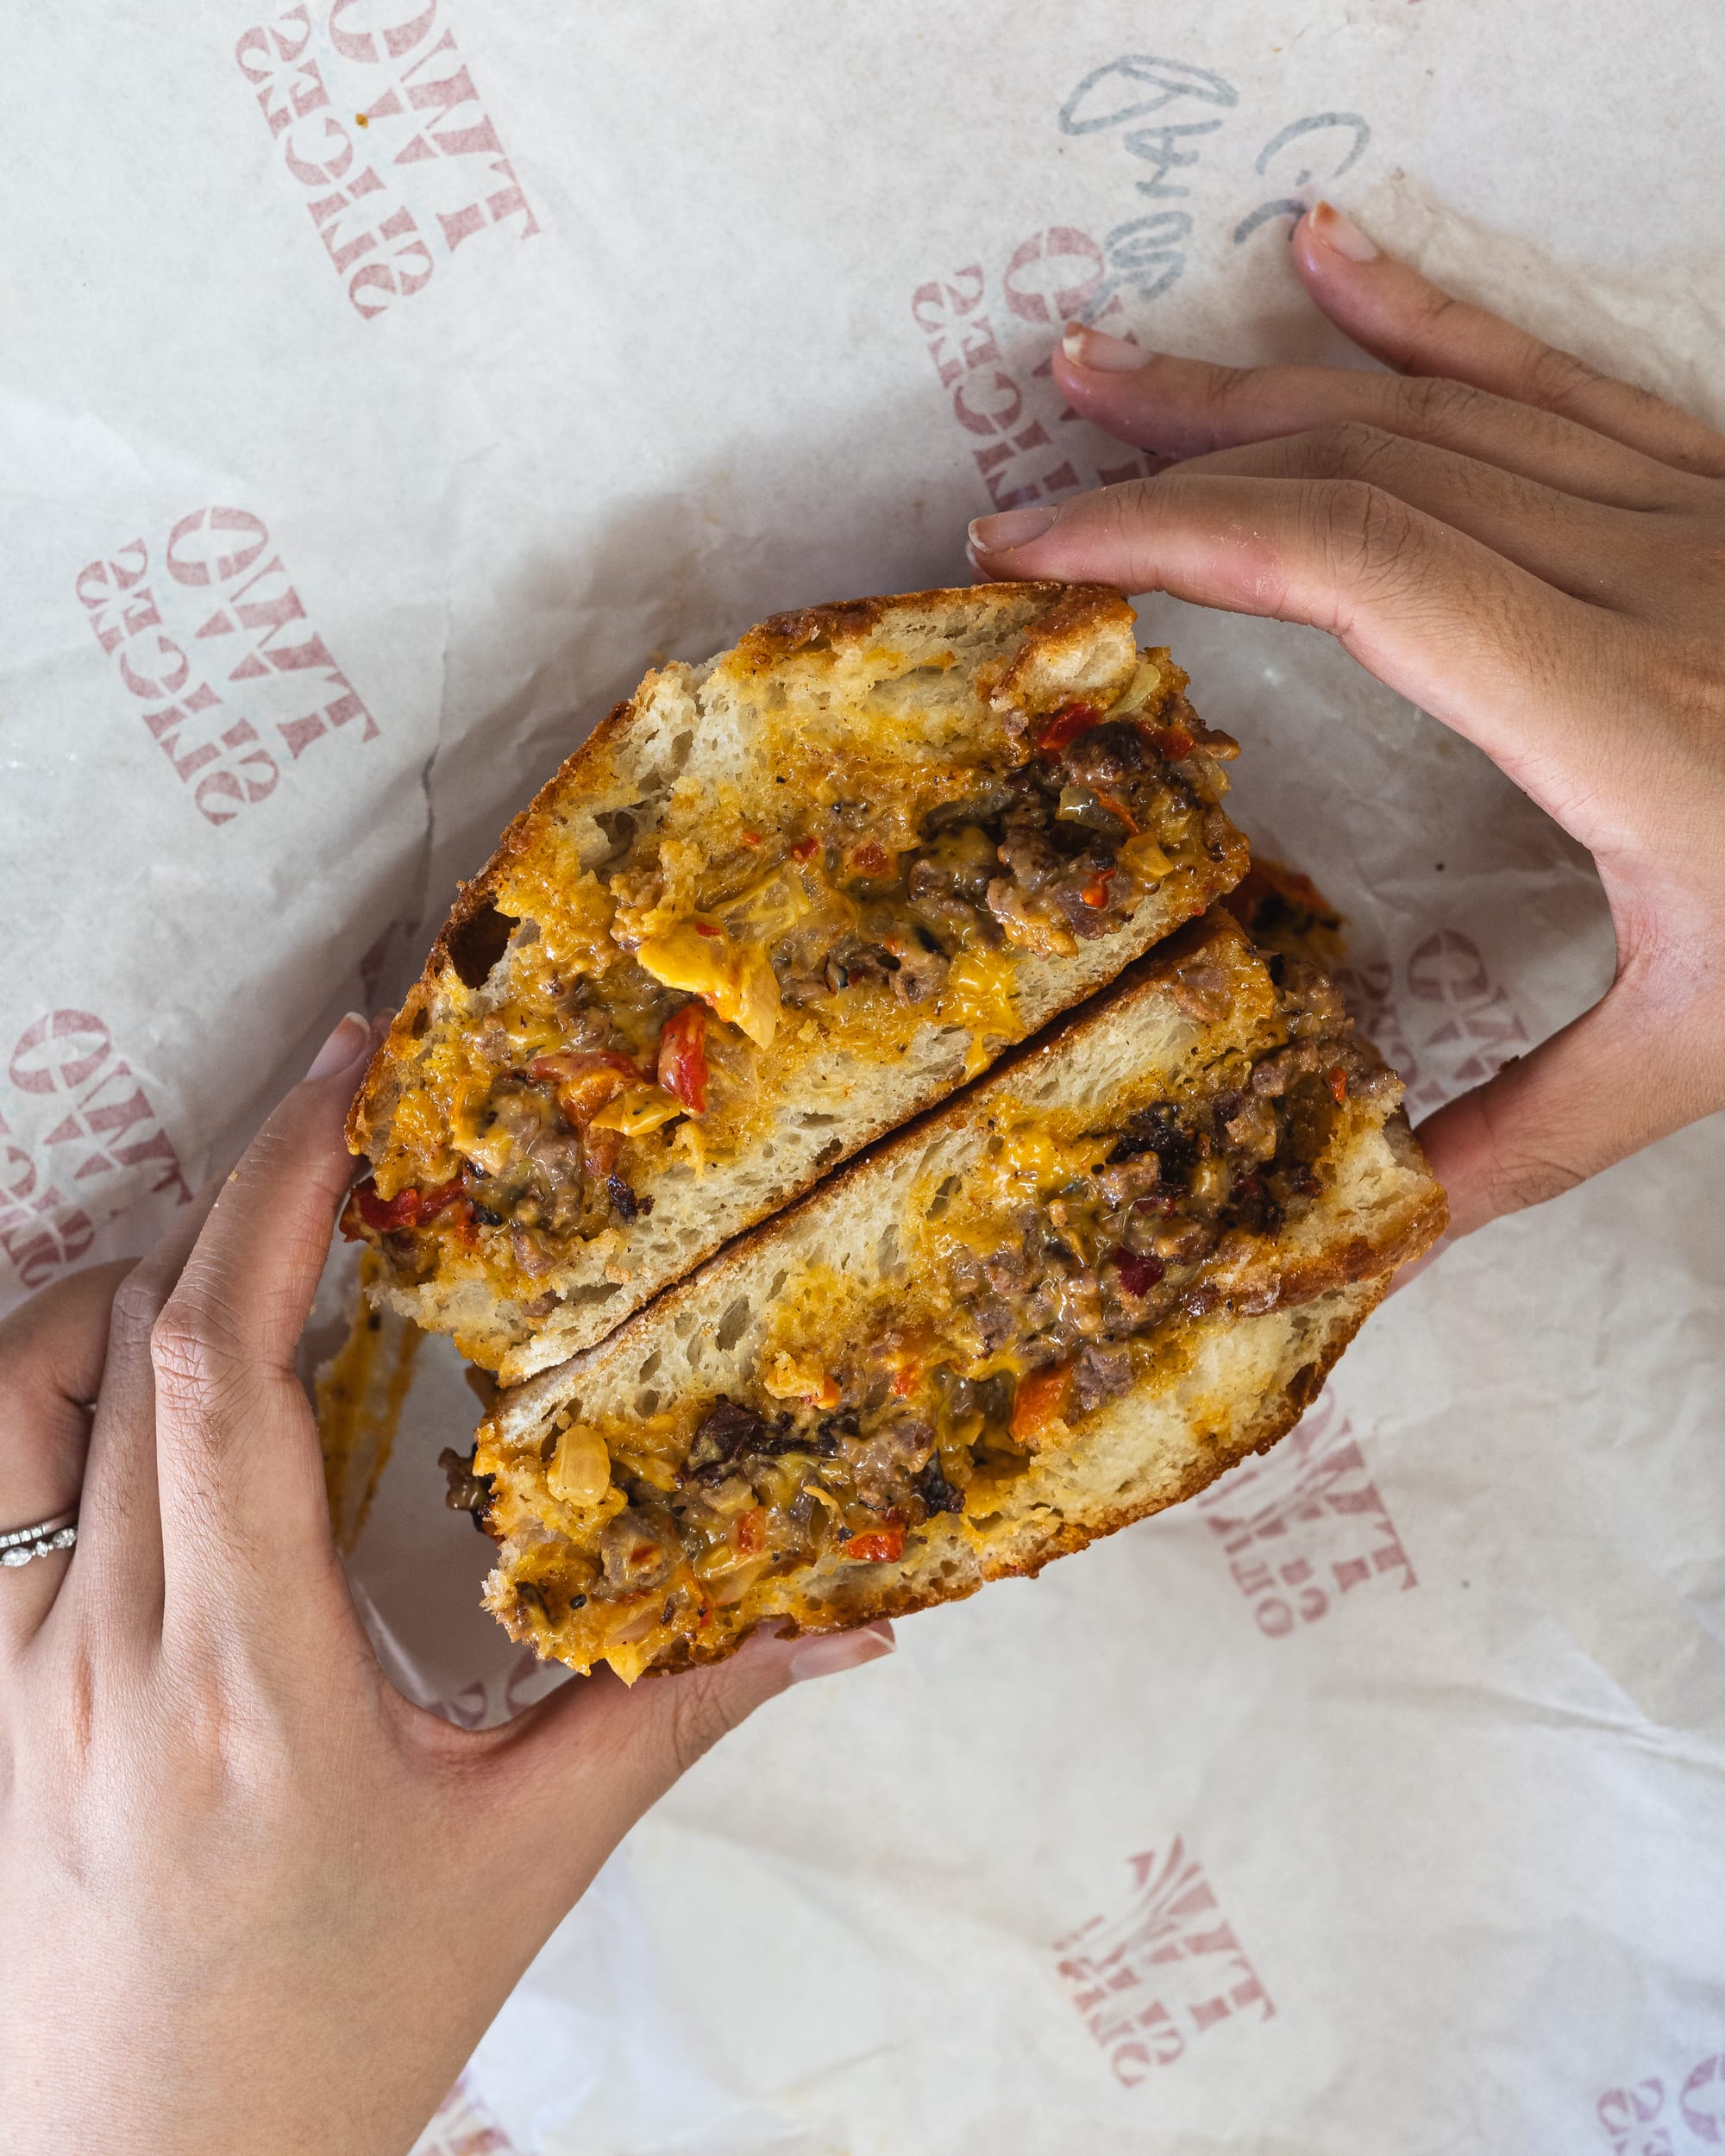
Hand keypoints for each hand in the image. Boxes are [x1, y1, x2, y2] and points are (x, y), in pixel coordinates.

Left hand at [0, 1014, 891, 2155]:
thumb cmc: (336, 2034)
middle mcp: (106, 1659)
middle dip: (235, 1185)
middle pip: (131, 1346)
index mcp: (252, 1687)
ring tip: (237, 1229)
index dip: (279, 1196)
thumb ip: (677, 1710)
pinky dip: (48, 1377)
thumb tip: (844, 1622)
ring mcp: (12, 1678)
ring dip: (119, 1274)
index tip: (347, 1074)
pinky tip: (137, 1377)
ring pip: (16, 1396)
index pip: (221, 1379)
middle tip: (335, 1089)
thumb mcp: (526, 1863)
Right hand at [967, 200, 1724, 1238]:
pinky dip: (1426, 314)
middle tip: (1021, 500)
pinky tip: (1331, 254)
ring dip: (1253, 386)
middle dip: (1172, 471)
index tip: (1037, 554)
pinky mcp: (1713, 484)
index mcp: (1624, 714)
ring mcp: (1690, 510)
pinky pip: (1546, 375)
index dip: (1178, 539)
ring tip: (1105, 371)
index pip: (1360, 567)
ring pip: (1435, 409)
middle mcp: (1649, 578)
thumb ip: (1533, 1136)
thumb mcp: (1715, 1054)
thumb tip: (1373, 1224)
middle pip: (1364, 473)